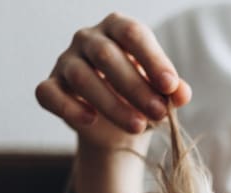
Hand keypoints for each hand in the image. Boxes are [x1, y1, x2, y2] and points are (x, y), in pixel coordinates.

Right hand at [35, 13, 191, 149]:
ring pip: (81, 77)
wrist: (115, 126)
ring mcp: (65, 61)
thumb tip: (181, 93)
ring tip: (138, 126)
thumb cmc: (141, 97)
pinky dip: (70, 108)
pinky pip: (50, 94)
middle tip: (160, 113)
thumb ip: (172, 91)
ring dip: (112, 104)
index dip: (152, 59)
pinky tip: (91, 120)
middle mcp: (88, 38)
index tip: (170, 86)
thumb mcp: (161, 93)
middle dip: (136, 87)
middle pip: (107, 56)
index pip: (132, 33)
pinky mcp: (49, 87)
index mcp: (117, 27)